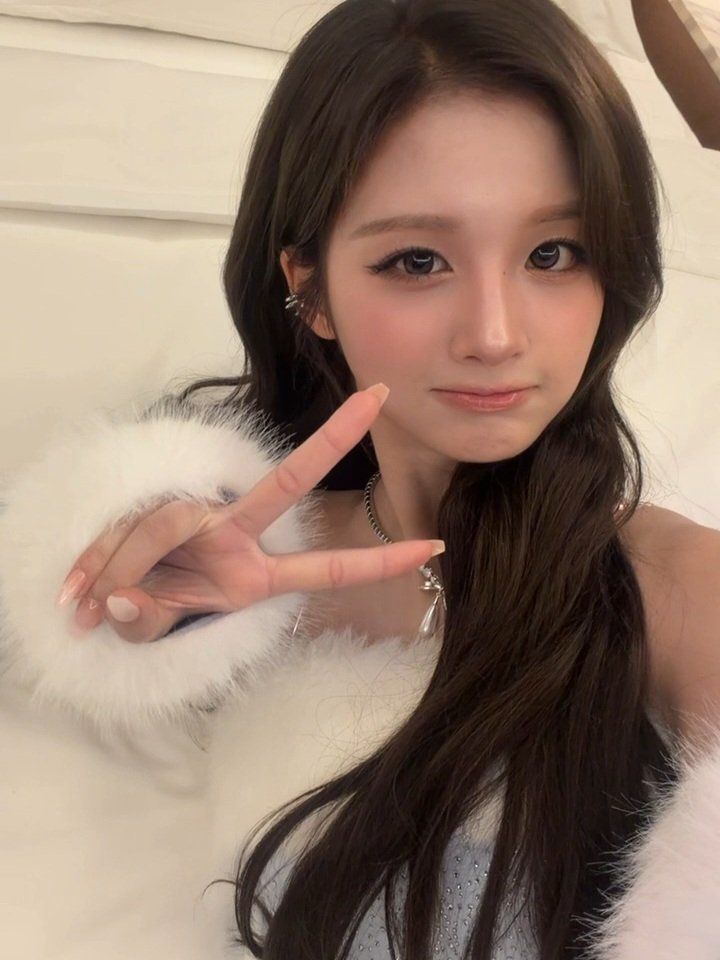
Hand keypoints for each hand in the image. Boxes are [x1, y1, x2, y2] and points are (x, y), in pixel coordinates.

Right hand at [57, 384, 443, 643]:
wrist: (106, 595)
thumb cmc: (147, 613)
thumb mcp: (154, 627)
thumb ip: (143, 619)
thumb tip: (120, 599)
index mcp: (255, 577)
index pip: (327, 566)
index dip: (378, 561)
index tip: (433, 547)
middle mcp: (236, 536)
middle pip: (290, 482)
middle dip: (334, 439)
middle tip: (380, 397)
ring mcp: (201, 515)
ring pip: (168, 523)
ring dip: (121, 569)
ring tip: (86, 606)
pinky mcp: (160, 502)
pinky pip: (129, 528)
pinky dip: (99, 565)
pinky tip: (78, 593)